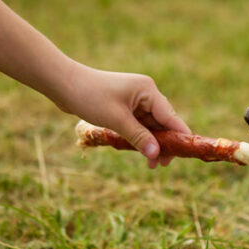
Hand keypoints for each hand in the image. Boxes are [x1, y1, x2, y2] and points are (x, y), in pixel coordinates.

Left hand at [56, 62, 190, 168]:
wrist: (63, 83)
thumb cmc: (90, 97)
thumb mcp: (117, 120)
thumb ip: (139, 137)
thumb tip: (156, 154)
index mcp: (148, 91)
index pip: (171, 117)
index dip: (179, 136)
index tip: (186, 154)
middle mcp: (146, 94)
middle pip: (163, 122)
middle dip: (163, 144)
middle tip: (162, 164)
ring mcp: (135, 99)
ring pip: (151, 126)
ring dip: (151, 143)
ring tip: (151, 164)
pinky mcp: (125, 105)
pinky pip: (139, 124)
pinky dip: (140, 137)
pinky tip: (139, 151)